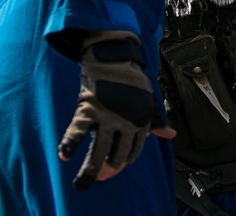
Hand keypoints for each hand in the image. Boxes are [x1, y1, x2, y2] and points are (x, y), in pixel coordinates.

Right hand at [58, 30, 175, 189]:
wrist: (114, 55)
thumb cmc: (132, 79)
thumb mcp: (149, 99)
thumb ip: (156, 120)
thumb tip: (170, 135)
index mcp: (141, 120)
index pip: (134, 150)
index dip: (124, 162)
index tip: (114, 168)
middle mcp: (125, 121)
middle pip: (118, 153)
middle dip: (109, 169)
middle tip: (100, 177)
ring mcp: (106, 115)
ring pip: (99, 149)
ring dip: (91, 168)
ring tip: (85, 181)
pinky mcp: (88, 107)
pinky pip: (77, 130)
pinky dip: (70, 144)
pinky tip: (65, 157)